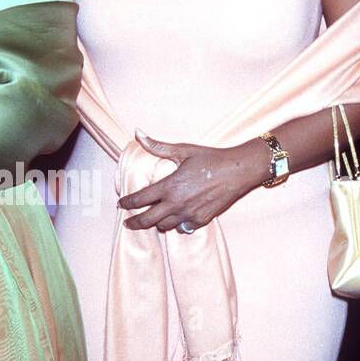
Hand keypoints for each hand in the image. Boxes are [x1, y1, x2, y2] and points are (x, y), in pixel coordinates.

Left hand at [117, 129, 267, 232]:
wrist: (238, 171)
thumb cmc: (210, 158)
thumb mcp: (183, 150)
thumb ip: (157, 146)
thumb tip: (137, 133)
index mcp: (169, 186)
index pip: (139, 199)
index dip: (127, 203)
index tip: (121, 204)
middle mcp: (176, 203)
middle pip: (147, 220)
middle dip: (134, 223)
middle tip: (128, 222)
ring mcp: (189, 214)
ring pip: (164, 226)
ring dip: (157, 222)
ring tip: (154, 218)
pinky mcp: (201, 220)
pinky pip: (182, 228)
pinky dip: (177, 224)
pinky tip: (177, 218)